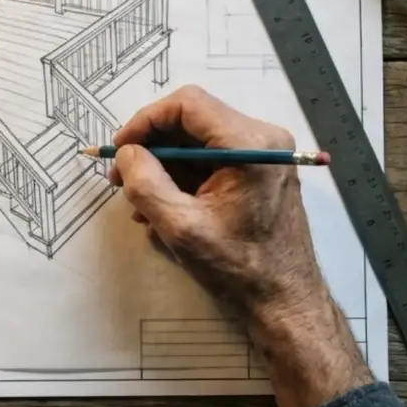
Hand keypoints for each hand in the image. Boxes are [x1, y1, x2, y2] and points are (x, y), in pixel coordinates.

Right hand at [109, 85, 370, 406]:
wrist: (286, 302)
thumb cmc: (238, 268)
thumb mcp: (180, 227)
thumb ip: (145, 183)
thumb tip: (126, 153)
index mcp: (249, 144)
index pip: (186, 104)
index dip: (145, 121)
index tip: (121, 149)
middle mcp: (262, 137)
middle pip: (190, 118)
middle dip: (151, 144)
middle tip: (121, 176)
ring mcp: (263, 152)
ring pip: (196, 137)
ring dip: (162, 163)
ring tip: (139, 199)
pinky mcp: (258, 169)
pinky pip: (209, 156)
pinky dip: (181, 174)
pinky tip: (161, 205)